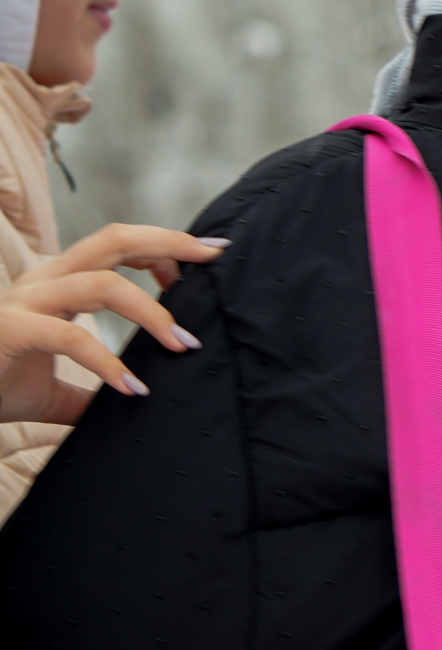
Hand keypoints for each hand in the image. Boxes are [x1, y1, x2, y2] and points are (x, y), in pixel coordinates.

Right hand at [0, 225, 228, 425]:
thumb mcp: (52, 392)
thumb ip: (90, 395)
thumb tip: (130, 409)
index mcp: (54, 285)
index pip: (116, 246)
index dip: (163, 245)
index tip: (209, 257)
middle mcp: (41, 284)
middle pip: (112, 240)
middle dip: (168, 242)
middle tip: (214, 257)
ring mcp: (23, 305)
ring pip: (100, 283)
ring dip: (151, 311)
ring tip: (182, 345)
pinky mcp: (8, 332)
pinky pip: (67, 336)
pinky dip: (105, 362)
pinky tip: (130, 388)